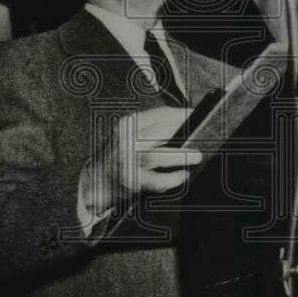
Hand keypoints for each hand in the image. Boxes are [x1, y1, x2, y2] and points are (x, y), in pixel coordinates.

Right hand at [82, 106, 201, 217]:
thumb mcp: (128, 134)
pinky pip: (157, 181)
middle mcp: (126, 140)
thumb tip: (186, 127)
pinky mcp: (131, 182)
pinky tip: (182, 177)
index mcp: (127, 124)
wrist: (96, 181)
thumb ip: (150, 129)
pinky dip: (172, 179)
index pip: (160, 114)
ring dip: (181, 157)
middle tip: (202, 136)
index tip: (196, 116)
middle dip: (184, 133)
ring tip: (196, 157)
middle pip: (161, 132)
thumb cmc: (118, 155)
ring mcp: (127, 162)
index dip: (182, 114)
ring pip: (159, 156)